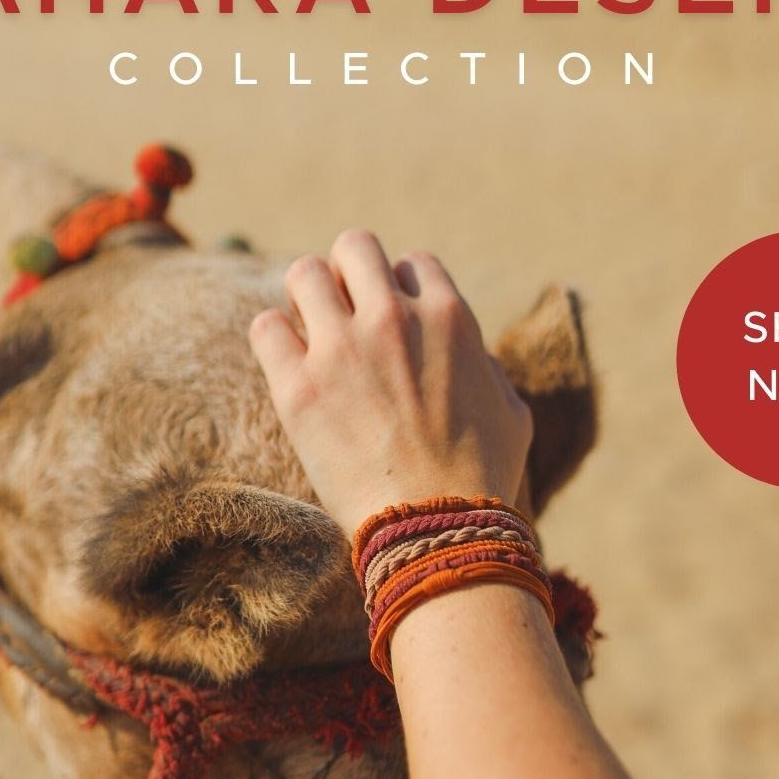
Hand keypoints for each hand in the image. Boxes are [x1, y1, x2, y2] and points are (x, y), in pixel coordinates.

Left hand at [249, 230, 532, 538]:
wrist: (436, 531)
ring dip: (305, 298)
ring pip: (303, 273)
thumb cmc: (483, 479)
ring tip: (310, 334)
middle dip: (347, 275)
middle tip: (345, 317)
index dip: (401, 290)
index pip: (411, 263)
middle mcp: (393, 319)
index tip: (396, 324)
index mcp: (449, 318)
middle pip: (354, 247)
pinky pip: (265, 328)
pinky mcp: (298, 387)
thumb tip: (473, 356)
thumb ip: (489, 369)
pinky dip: (274, 339)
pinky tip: (288, 366)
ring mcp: (342, 349)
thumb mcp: (512, 412)